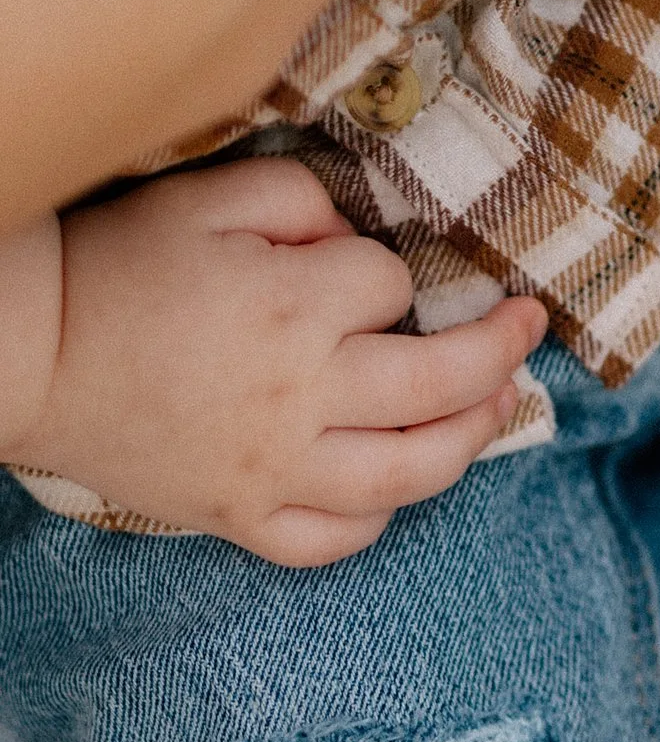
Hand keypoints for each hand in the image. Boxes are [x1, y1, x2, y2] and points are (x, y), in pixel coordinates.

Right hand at [2, 163, 544, 564]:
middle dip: (499, 354)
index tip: (364, 269)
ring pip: (409, 476)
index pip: (393, 287)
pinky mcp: (239, 515)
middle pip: (440, 385)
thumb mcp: (206, 201)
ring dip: (471, 440)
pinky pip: (332, 541)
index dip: (391, 272)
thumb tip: (360, 235)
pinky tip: (395, 488)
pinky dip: (376, 520)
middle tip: (528, 332)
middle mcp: (301, 397)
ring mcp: (274, 470)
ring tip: (500, 410)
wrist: (27, 355)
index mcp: (295, 309)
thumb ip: (300, 203)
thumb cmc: (115, 267)